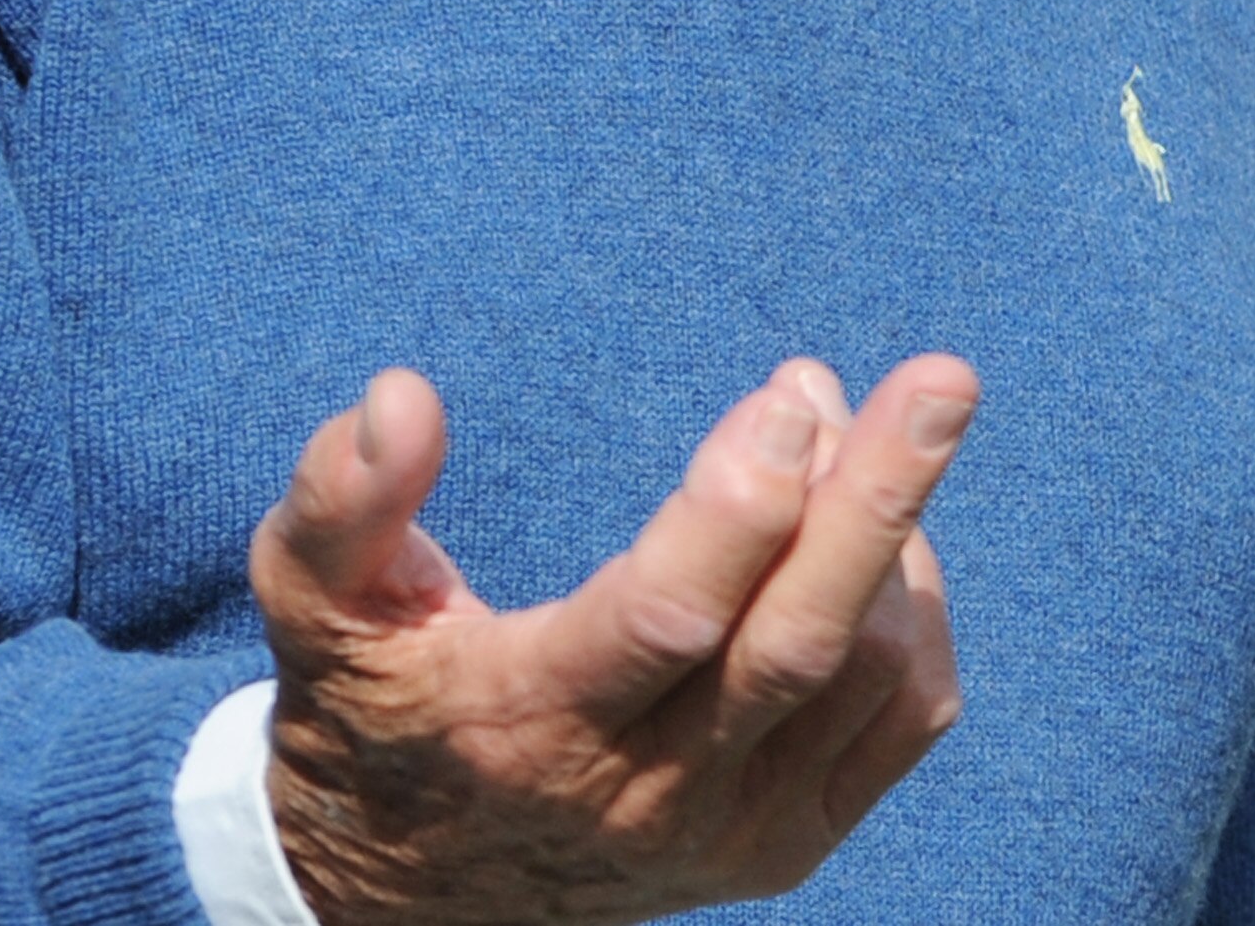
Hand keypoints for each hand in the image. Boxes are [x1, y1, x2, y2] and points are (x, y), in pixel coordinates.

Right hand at [249, 351, 978, 925]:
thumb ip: (341, 500)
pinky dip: (917, 623)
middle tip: (942, 380)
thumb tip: (402, 395)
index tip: (788, 390)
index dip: (739, 507)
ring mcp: (726, 830)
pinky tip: (887, 531)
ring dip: (887, 537)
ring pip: (857, 684)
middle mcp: (644, 793)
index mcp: (530, 720)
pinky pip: (892, 731)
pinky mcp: (780, 845)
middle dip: (879, 501)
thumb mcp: (312, 601)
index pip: (664, 618)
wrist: (410, 889)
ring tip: (862, 415)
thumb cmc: (365, 703)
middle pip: (796, 648)